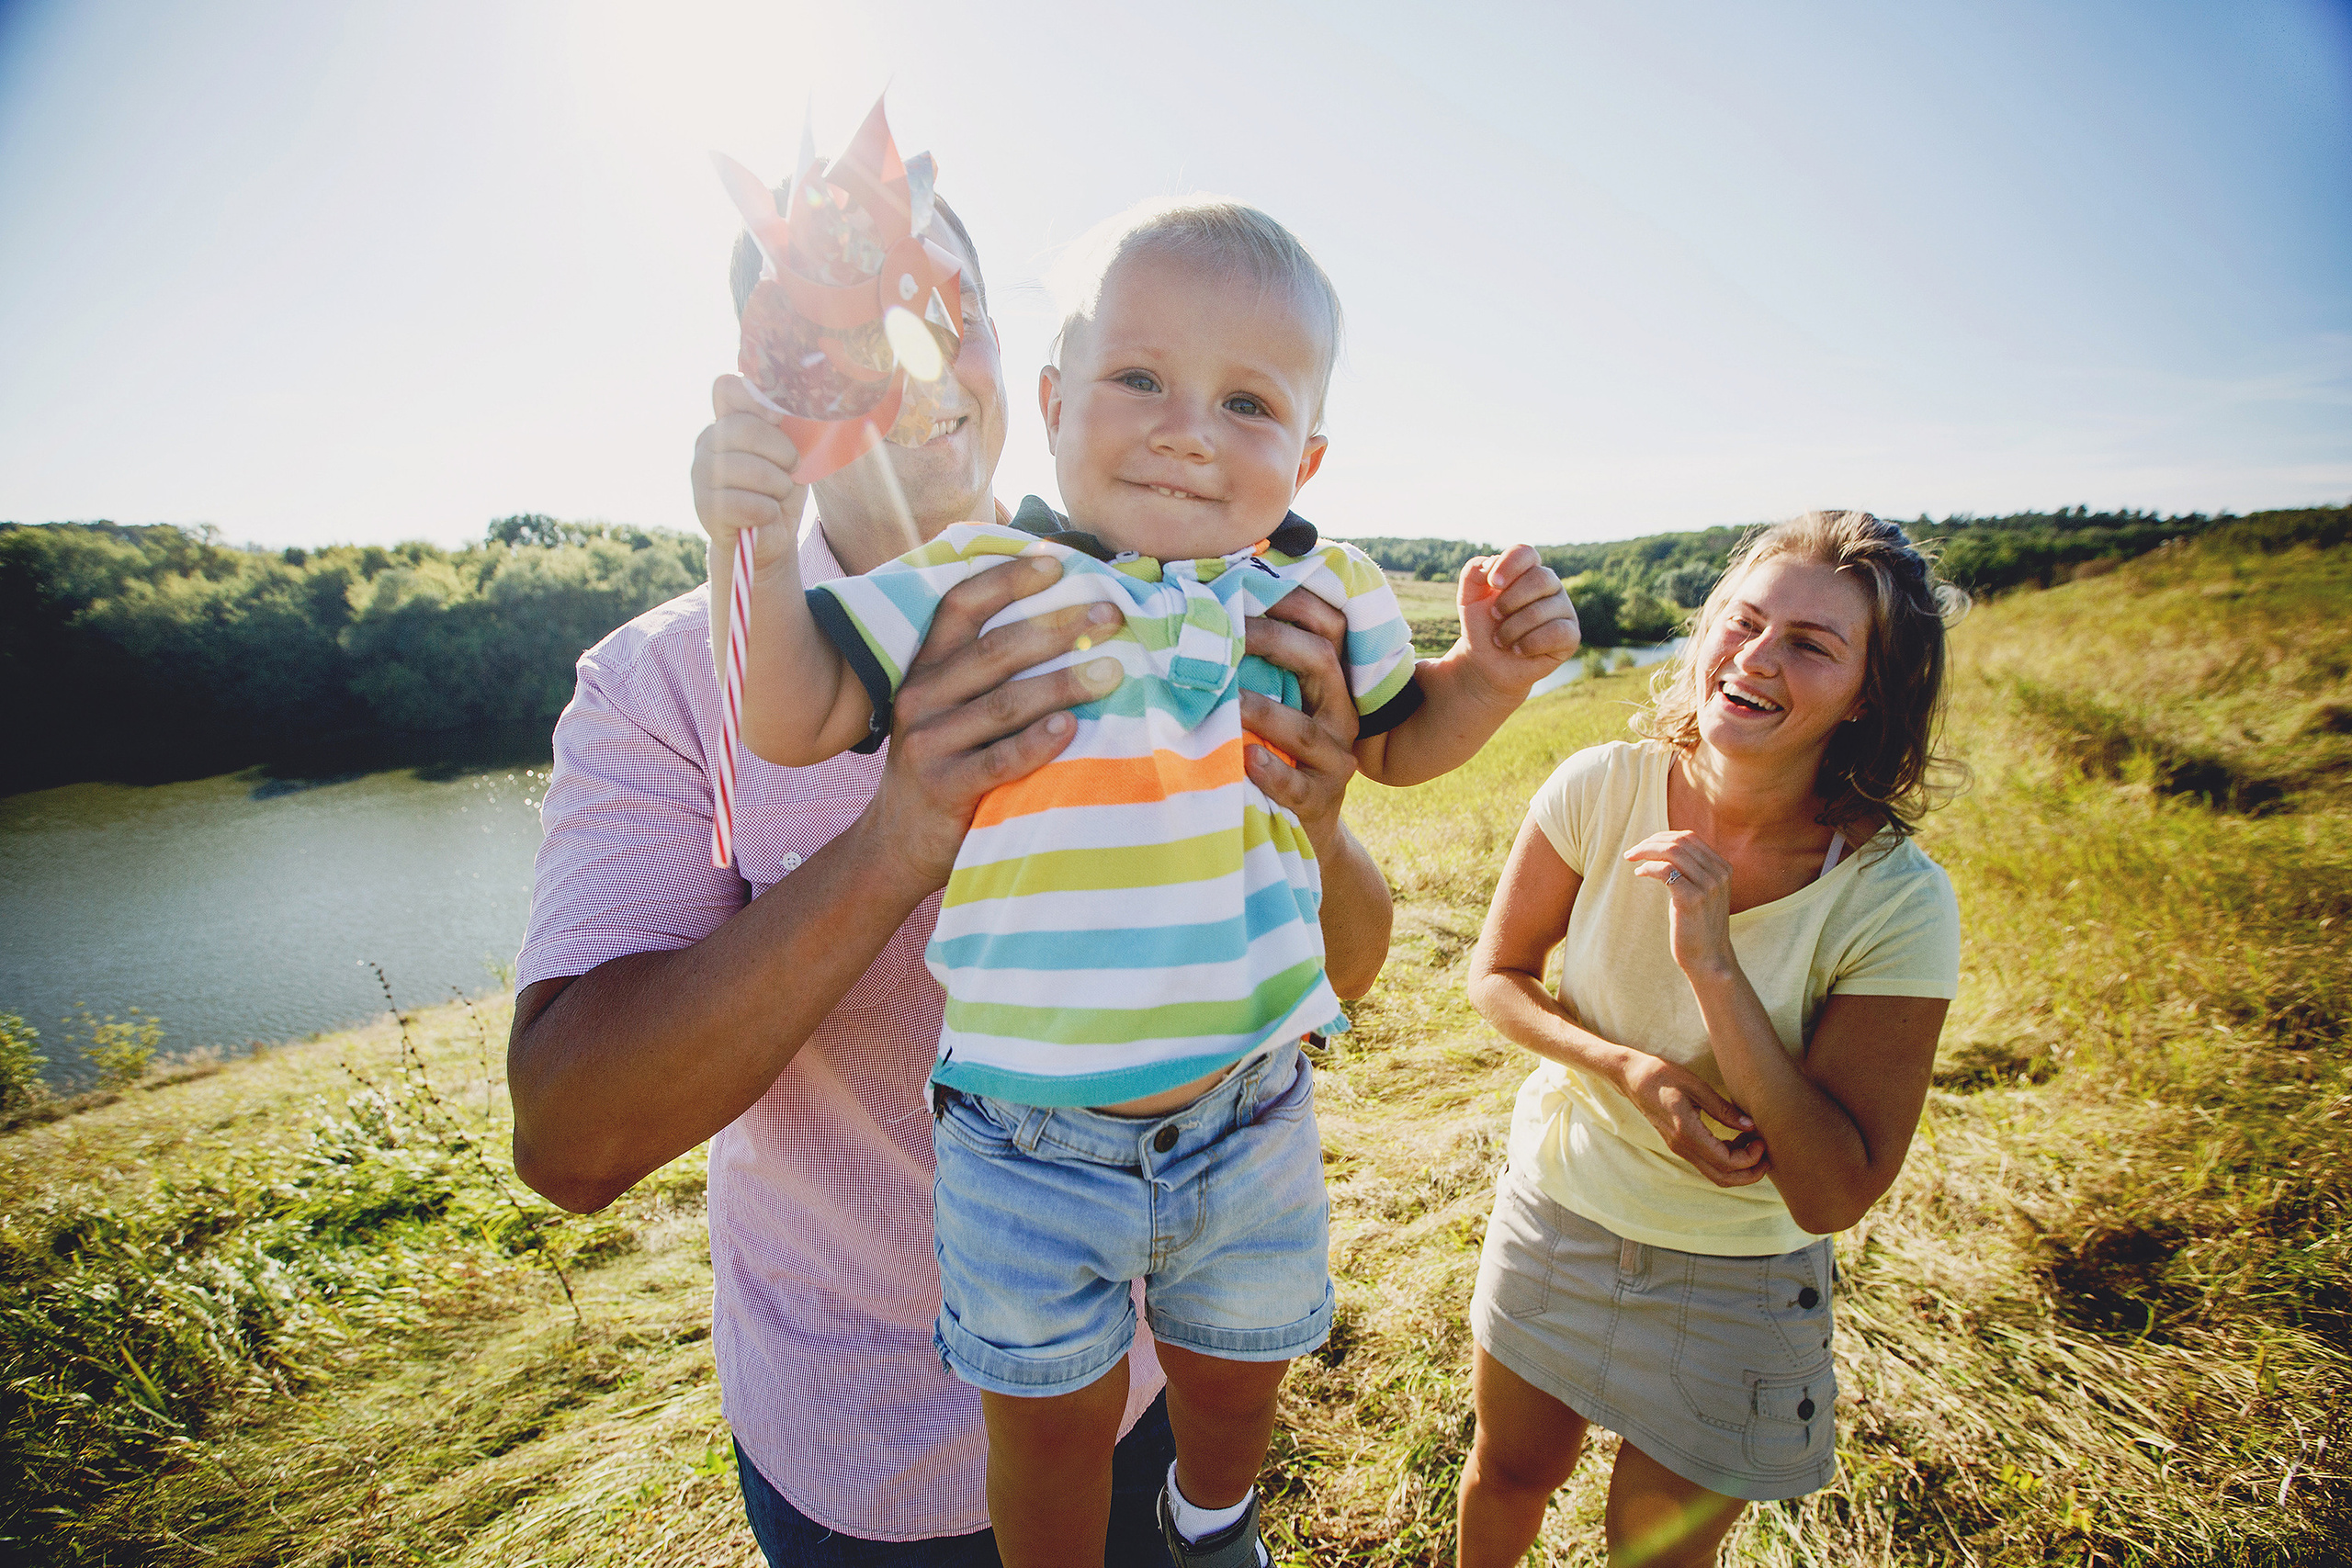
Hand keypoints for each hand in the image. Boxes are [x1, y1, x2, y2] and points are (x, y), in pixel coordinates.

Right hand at [691, 374, 810, 575]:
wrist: (767, 535)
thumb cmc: (780, 486)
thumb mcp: (790, 452)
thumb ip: (789, 426)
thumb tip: (805, 404)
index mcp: (728, 420)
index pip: (727, 387)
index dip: (754, 396)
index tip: (778, 416)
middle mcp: (707, 441)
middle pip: (743, 428)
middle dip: (781, 450)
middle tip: (793, 467)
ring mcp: (701, 473)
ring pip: (748, 469)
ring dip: (778, 485)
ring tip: (780, 493)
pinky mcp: (705, 507)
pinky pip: (746, 503)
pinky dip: (768, 510)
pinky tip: (768, 513)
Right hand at [861, 555, 1127, 889]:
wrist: (897, 844)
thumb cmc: (944, 766)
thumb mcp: (947, 711)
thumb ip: (985, 674)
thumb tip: (1066, 623)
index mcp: (925, 670)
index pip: (961, 608)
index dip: (1006, 580)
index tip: (1056, 562)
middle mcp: (921, 698)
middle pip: (995, 651)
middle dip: (1058, 627)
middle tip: (1111, 614)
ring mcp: (929, 744)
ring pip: (1003, 703)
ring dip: (1062, 682)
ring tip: (1112, 670)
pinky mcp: (944, 788)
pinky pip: (999, 760)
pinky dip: (1037, 742)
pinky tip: (1071, 727)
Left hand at [1240, 589, 1360, 861]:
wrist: (1302, 826)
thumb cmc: (1275, 753)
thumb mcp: (1278, 705)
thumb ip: (1258, 666)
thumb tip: (1206, 609)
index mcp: (1331, 685)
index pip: (1330, 628)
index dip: (1298, 602)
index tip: (1252, 581)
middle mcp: (1341, 716)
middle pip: (1322, 663)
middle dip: (1274, 641)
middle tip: (1227, 632)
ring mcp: (1335, 761)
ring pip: (1305, 729)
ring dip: (1262, 710)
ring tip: (1226, 701)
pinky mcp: (1320, 802)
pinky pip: (1298, 786)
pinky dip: (1273, 773)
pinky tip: (1246, 759)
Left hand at [1455, 544, 1578, 699]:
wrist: (1486, 663)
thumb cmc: (1482, 626)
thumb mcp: (1469, 597)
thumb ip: (1473, 573)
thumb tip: (1492, 564)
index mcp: (1527, 571)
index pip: (1526, 553)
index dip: (1510, 565)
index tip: (1493, 584)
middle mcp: (1550, 586)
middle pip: (1539, 578)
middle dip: (1509, 601)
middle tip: (1495, 616)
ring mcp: (1563, 609)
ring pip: (1542, 610)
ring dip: (1512, 629)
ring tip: (1501, 640)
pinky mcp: (1571, 635)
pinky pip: (1556, 633)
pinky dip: (1529, 644)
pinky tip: (1517, 650)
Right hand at [1616, 1051, 1769, 1186]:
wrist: (1631, 1078)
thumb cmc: (1661, 1075)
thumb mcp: (1696, 1086)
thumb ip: (1723, 1109)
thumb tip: (1750, 1126)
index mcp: (1686, 1132)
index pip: (1726, 1162)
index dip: (1750, 1158)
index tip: (1762, 1139)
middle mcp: (1682, 1146)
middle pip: (1722, 1178)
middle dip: (1750, 1173)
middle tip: (1768, 1155)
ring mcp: (1680, 1148)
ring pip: (1715, 1174)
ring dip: (1740, 1169)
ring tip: (1757, 1147)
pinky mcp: (1680, 1144)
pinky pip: (1707, 1163)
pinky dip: (1727, 1160)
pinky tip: (1739, 1141)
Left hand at [1623, 829, 1735, 976]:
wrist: (1708, 958)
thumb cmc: (1699, 924)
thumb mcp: (1702, 891)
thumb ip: (1691, 870)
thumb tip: (1661, 848)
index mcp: (1722, 868)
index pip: (1689, 838)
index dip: (1663, 836)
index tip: (1644, 844)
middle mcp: (1718, 874)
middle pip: (1679, 842)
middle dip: (1651, 842)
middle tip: (1632, 852)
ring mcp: (1708, 886)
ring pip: (1672, 853)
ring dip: (1646, 852)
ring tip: (1632, 859)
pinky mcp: (1693, 899)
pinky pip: (1665, 871)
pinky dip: (1648, 868)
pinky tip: (1639, 874)